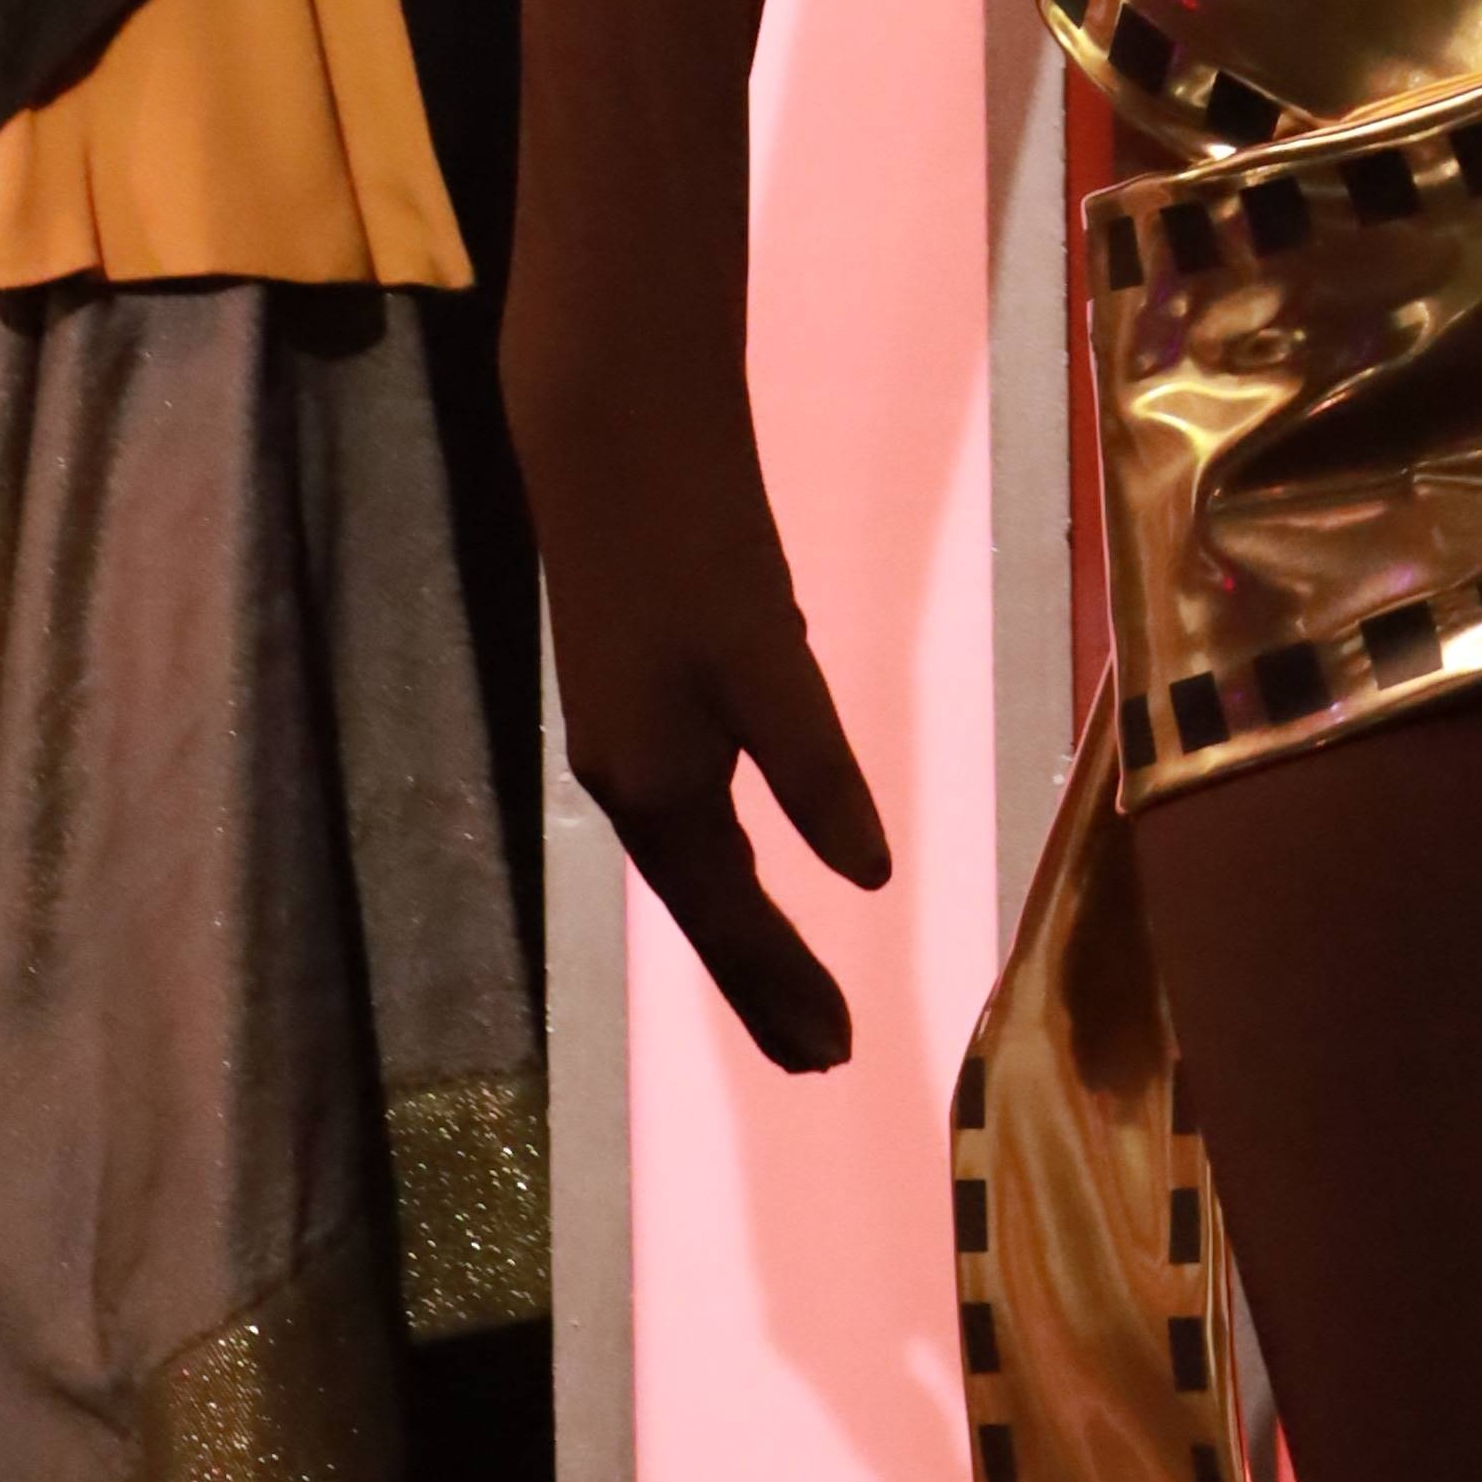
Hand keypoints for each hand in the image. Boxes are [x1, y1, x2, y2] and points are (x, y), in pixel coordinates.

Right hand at [527, 365, 895, 1073]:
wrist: (612, 426)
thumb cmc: (695, 539)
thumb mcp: (770, 654)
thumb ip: (815, 766)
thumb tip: (869, 876)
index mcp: (656, 788)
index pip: (733, 921)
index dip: (784, 987)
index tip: (838, 1056)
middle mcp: (629, 779)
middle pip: (707, 908)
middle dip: (762, 982)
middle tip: (824, 1052)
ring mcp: (626, 732)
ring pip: (695, 860)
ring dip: (745, 926)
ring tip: (798, 981)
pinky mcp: (638, 686)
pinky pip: (689, 807)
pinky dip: (728, 855)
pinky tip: (755, 845)